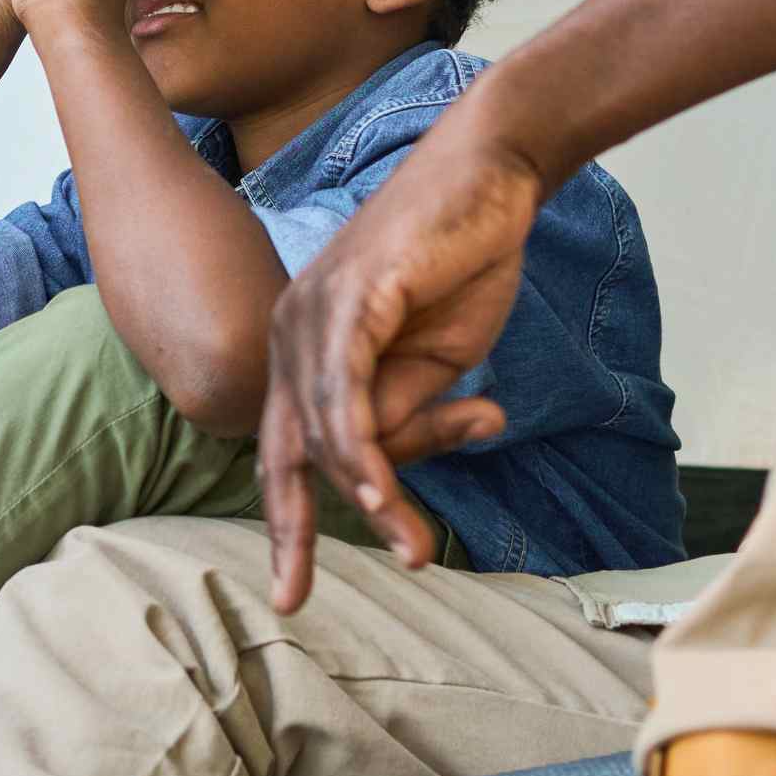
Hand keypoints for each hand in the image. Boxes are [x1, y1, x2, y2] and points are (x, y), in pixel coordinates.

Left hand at [258, 111, 542, 610]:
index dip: (286, 523)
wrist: (493, 178)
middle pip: (284, 453)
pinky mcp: (350, 297)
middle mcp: (290, 330)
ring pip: (322, 431)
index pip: (282, 451)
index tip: (290, 590)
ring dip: (373, 497)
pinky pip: (343, 390)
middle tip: (301, 597)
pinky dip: (361, 446)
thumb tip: (375, 472)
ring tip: (413, 549)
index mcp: (302, 347)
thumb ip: (397, 414)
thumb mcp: (431, 361)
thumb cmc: (461, 260)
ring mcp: (312, 310)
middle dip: (297, 531)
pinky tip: (378, 492)